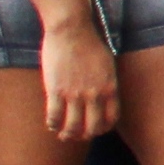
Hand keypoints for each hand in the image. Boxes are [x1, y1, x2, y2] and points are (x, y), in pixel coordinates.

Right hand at [38, 13, 121, 141]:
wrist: (71, 29)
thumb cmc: (89, 42)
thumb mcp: (107, 64)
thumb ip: (106, 82)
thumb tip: (104, 95)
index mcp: (110, 88)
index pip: (111, 119)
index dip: (103, 128)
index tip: (95, 129)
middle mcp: (94, 94)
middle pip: (92, 127)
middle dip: (85, 135)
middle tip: (77, 135)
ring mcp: (75, 94)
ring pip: (72, 127)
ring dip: (67, 134)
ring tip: (63, 134)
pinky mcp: (56, 90)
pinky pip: (54, 116)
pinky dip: (52, 124)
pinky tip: (51, 123)